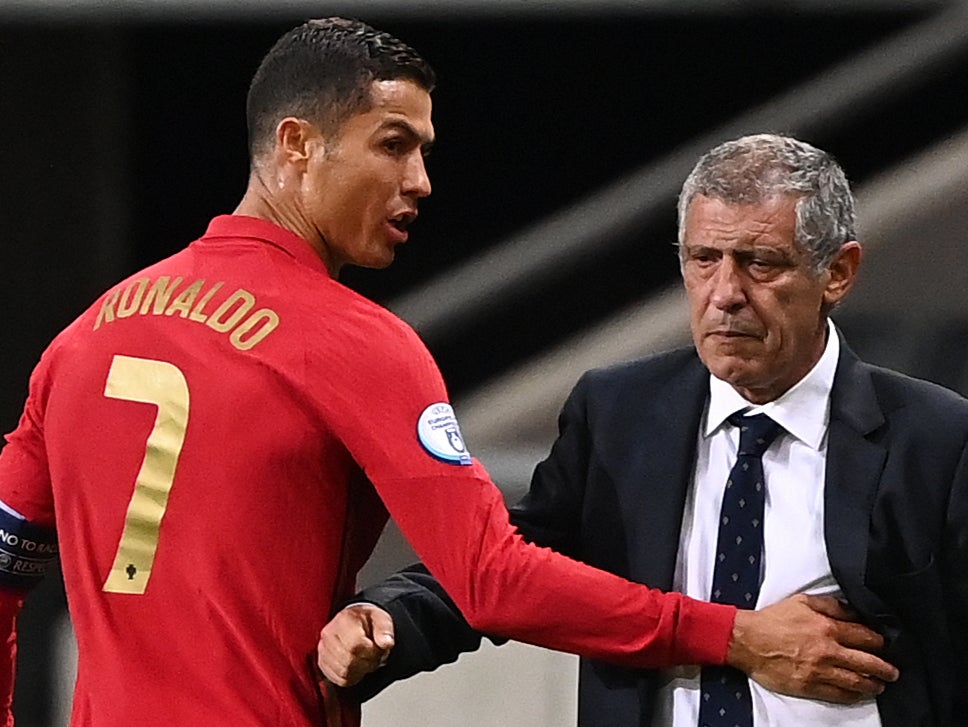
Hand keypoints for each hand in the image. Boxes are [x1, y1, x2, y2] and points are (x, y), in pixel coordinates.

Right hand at [317, 603, 394, 686]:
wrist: (356, 623)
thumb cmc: (368, 621)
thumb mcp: (382, 619)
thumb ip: (385, 630)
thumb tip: (386, 643)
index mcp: (344, 619)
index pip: (355, 645)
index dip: (371, 652)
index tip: (378, 649)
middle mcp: (329, 634)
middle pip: (348, 660)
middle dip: (367, 662)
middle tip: (374, 655)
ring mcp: (323, 649)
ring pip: (343, 672)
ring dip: (359, 670)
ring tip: (365, 659)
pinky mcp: (323, 662)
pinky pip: (338, 679)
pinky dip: (351, 677)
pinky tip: (357, 666)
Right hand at [727, 593, 899, 703]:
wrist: (747, 641)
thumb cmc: (772, 620)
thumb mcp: (802, 602)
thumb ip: (830, 605)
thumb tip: (853, 611)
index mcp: (827, 627)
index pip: (865, 637)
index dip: (881, 642)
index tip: (886, 645)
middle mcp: (828, 651)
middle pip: (868, 662)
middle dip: (886, 668)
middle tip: (894, 671)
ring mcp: (820, 671)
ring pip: (857, 681)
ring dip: (874, 684)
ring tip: (882, 684)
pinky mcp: (810, 686)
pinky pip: (839, 694)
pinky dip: (854, 695)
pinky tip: (860, 693)